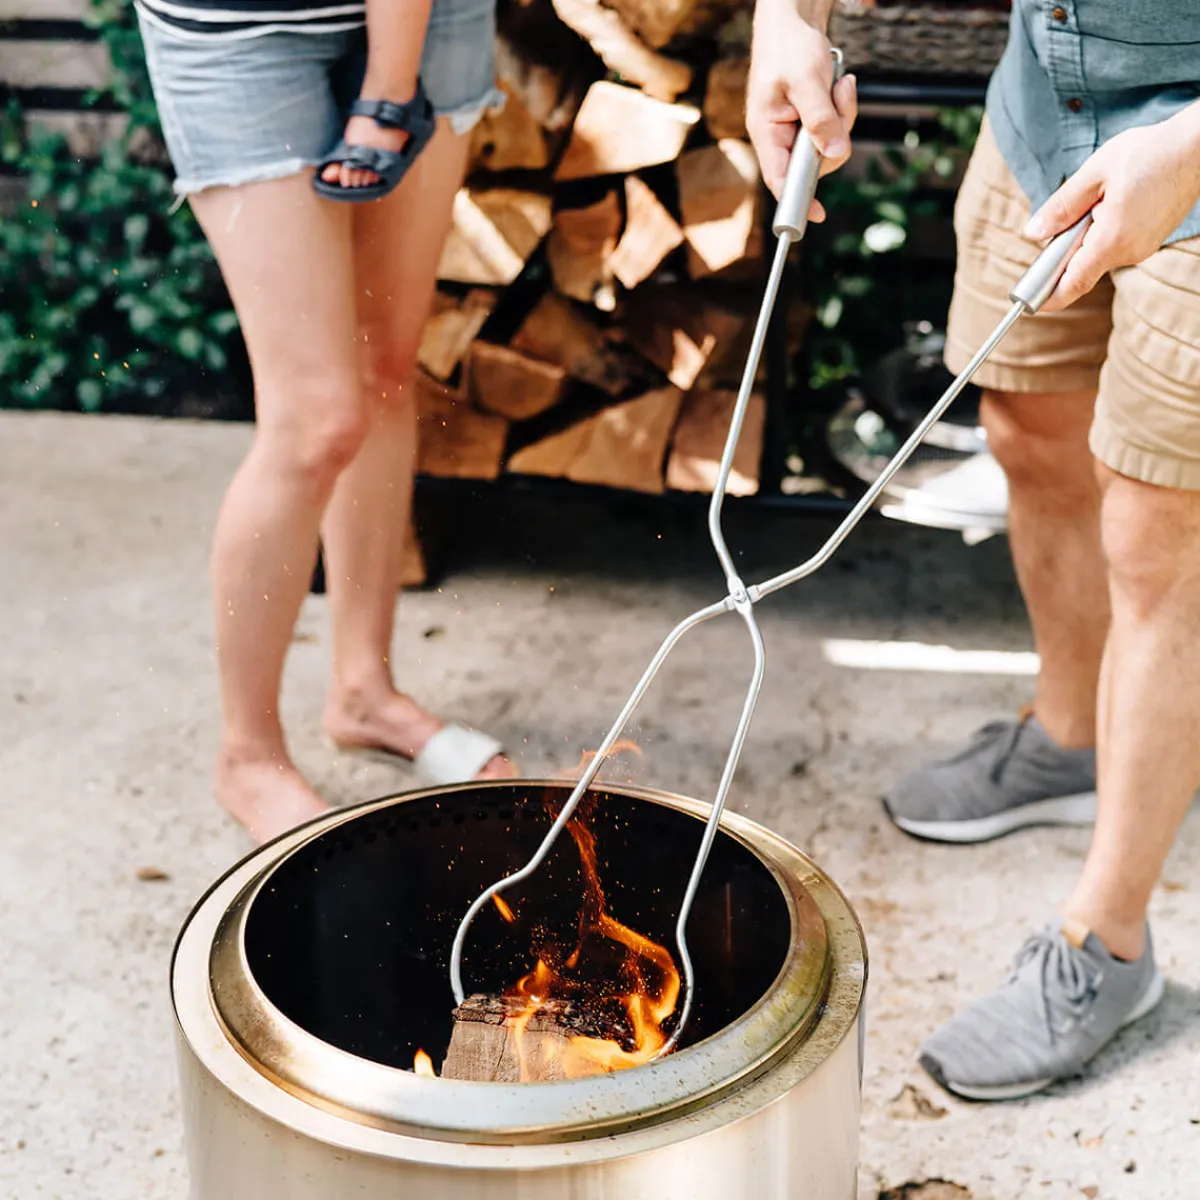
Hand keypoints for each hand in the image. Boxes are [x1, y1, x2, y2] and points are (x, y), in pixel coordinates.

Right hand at [746, 0, 857, 220]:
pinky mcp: (810, 120)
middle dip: (836, 134)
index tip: (817, 215)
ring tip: (838, 83)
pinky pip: (834, 128)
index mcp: (766, 132)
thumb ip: (821, 120)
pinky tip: (838, 84)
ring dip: (843, 115)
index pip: (780, 178)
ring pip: (830, 144)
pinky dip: (842, 107)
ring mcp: (795, 130)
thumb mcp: (807, 82)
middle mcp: (779, 136)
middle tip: (840, 97)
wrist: (793, 19)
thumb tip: (835, 155)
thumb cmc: (790, 46)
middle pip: (815, 162)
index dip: (797, 200)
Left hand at [1026, 103, 1199, 311]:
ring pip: (1098, 255)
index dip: (1047, 297)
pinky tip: (1113, 201)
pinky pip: (1115, 245)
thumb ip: (1061, 207)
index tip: (1026, 302)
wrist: (1199, 144)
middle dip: (1064, 253)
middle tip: (1062, 221)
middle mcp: (1130, 252)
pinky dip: (1103, 232)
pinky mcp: (1150, 240)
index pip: (1072, 285)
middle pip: (1082, 269)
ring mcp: (1143, 248)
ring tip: (1098, 198)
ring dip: (1086, 237)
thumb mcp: (1094, 174)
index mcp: (1112, 241)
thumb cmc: (1149, 152)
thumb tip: (1032, 233)